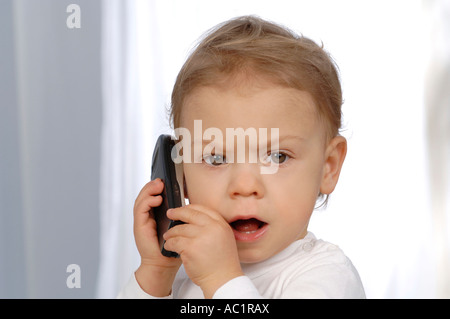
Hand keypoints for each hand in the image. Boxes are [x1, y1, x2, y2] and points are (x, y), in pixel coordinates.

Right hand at [133, 179, 181, 295]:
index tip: (166, 180)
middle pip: (145, 194)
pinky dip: (147, 201)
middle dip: (152, 185)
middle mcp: (146, 215)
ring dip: (149, 190)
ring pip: (141, 199)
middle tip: (161, 180)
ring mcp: (142, 220)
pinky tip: (157, 199)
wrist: (164, 263)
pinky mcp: (139, 225)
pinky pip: (140, 209)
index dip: (157, 186)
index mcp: (155, 214)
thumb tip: (188, 200)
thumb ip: (179, 214)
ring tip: (159, 185)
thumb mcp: (178, 225)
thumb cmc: (173, 246)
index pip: (153, 195)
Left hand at [163, 204, 243, 297]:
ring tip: (168, 236)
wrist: (222, 279)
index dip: (190, 207)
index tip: (183, 209)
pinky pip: (174, 241)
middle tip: (170, 213)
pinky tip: (168, 247)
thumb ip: (213, 227)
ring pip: (179, 228)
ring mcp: (201, 237)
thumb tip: (195, 219)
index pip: (203, 209)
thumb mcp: (224, 238)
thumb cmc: (222, 263)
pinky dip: (169, 244)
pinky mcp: (190, 247)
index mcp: (221, 225)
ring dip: (171, 233)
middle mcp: (212, 228)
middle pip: (190, 214)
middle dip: (177, 213)